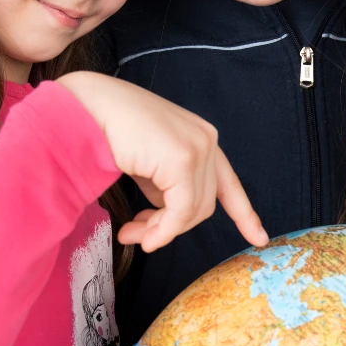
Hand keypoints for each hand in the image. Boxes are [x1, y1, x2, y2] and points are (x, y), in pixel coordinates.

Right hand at [57, 72, 268, 253]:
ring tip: (130, 234)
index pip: (228, 183)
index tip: (258, 237)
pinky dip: (161, 231)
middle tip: (136, 236)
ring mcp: (198, 148)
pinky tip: (141, 237)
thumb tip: (164, 220)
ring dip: (160, 231)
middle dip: (170, 227)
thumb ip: (164, 186)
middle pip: (203, 205)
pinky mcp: (182, 160)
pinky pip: (179, 212)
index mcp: (201, 137)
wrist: (86, 107)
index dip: (244, 213)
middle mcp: (206, 140)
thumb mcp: (147, 163)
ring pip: (193, 212)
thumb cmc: (108, 130)